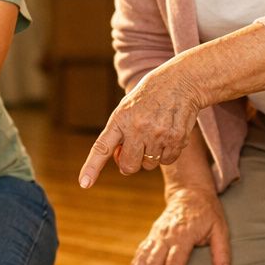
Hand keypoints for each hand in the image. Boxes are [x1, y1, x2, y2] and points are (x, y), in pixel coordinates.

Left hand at [79, 62, 204, 187]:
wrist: (180, 81)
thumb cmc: (148, 98)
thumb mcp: (127, 109)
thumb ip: (120, 134)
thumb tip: (123, 163)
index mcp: (120, 119)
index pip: (102, 147)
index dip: (92, 167)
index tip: (85, 183)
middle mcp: (137, 128)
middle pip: (128, 167)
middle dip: (130, 162)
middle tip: (136, 147)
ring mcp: (158, 134)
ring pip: (149, 166)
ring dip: (150, 156)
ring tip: (155, 133)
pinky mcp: (176, 139)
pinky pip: (167, 161)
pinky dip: (167, 153)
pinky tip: (168, 134)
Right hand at [131, 186, 231, 264]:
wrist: (189, 192)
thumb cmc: (208, 212)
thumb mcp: (220, 229)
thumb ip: (222, 252)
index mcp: (183, 235)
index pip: (174, 262)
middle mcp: (165, 235)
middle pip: (154, 263)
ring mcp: (156, 235)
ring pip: (143, 259)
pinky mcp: (151, 235)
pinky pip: (140, 253)